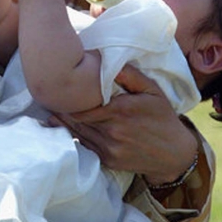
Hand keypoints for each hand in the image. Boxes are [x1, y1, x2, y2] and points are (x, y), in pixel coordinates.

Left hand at [48, 64, 198, 183]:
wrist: (175, 153)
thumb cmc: (162, 117)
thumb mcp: (152, 90)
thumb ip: (130, 75)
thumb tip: (110, 61)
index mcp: (120, 110)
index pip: (84, 104)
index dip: (69, 97)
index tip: (58, 86)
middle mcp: (112, 131)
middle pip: (77, 118)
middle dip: (62, 108)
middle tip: (47, 96)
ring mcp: (110, 148)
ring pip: (78, 133)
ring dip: (63, 122)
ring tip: (49, 110)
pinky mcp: (109, 160)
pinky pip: (86, 147)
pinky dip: (73, 136)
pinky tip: (62, 128)